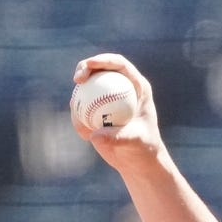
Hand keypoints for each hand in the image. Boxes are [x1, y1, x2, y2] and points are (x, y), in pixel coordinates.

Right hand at [70, 53, 165, 173]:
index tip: (88, 65)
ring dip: (78, 99)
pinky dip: (78, 119)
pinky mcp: (94, 111)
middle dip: (84, 68)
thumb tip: (96, 134)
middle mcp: (120, 88)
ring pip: (86, 89)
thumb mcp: (135, 142)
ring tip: (81, 119)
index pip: (119, 64)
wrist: (137, 161)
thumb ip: (118, 137)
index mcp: (136, 86)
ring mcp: (106, 99)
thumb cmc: (143, 149)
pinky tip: (85, 135)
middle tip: (77, 80)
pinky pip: (80, 109)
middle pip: (99, 69)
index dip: (103, 59)